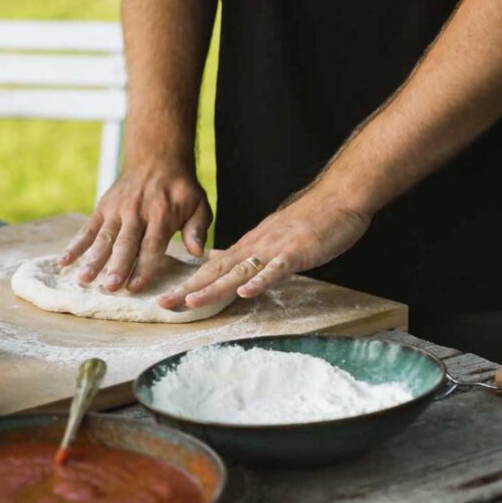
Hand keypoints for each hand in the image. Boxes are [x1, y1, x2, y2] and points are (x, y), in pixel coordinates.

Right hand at [58, 164, 211, 291]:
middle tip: (109, 288)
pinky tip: (63, 262)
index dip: (143, 267)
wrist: (156, 157)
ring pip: (103, 238)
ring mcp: (116, 211)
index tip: (135, 287)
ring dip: (93, 260)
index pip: (151, 246)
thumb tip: (197, 252)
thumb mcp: (199, 204)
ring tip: (83, 279)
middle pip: (125, 244)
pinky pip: (87, 229)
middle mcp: (136, 213)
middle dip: (116, 267)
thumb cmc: (180, 189)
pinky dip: (75, 245)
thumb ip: (197, 228)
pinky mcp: (102, 209)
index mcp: (162, 215)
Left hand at [157, 185, 370, 309]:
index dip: (188, 285)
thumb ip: (248, 254)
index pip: (211, 269)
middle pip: (216, 272)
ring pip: (238, 271)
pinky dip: (260, 281)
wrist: (338, 198)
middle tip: (163, 304)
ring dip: (214, 288)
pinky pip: (276, 268)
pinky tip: (246, 292)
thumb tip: (223, 266)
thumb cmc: (309, 221)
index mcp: (248, 246)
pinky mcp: (296, 252)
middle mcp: (255, 247)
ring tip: (191, 302)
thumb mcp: (271, 239)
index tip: (165, 299)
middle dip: (188, 289)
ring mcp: (274, 249)